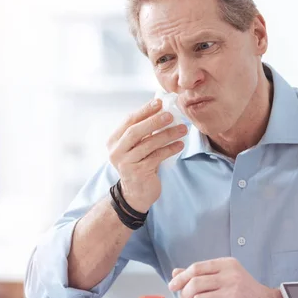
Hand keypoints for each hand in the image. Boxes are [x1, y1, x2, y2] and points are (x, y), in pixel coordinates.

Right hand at [107, 98, 187, 212]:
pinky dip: (170, 149)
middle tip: (171, 115)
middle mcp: (116, 151)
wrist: (136, 194)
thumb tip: (162, 110)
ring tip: (182, 129)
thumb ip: (144, 132)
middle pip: (135, 131)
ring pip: (148, 144)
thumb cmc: (139, 165)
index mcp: (114, 140)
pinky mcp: (138, 172)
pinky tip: (180, 145)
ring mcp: (126, 163)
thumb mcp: (137, 147)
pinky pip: (157, 157)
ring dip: (167, 135)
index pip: (129, 121)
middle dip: (154, 121)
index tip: (159, 102)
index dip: (145, 110)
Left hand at [168, 257, 292, 297]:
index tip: (173, 285)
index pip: (196, 268)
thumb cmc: (245, 292)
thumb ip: (201, 274)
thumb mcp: (225, 277)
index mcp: (227, 264)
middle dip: (184, 295)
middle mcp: (230, 276)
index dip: (181, 277)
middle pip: (195, 283)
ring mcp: (233, 293)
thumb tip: (176, 272)